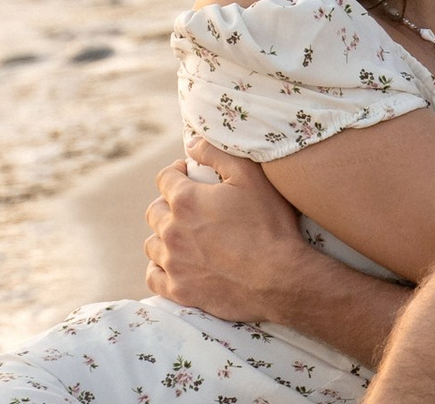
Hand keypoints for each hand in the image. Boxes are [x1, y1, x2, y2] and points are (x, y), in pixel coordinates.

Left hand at [144, 139, 313, 323]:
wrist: (282, 279)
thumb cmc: (270, 225)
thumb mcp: (250, 176)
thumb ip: (216, 153)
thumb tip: (191, 144)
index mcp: (185, 200)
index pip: (164, 178)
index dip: (176, 172)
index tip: (188, 174)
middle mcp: (172, 230)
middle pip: (155, 211)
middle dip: (168, 204)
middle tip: (189, 208)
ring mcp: (174, 263)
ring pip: (152, 243)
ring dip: (163, 236)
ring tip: (182, 236)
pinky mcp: (179, 291)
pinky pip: (153, 276)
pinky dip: (159, 268)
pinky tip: (172, 264)